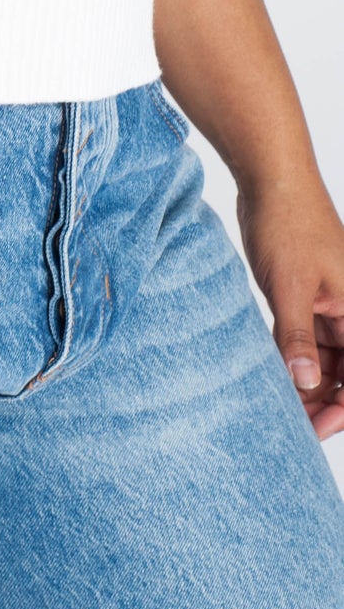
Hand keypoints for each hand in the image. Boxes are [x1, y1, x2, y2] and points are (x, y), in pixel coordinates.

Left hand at [236, 166, 343, 440]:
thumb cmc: (287, 224)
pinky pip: (308, 341)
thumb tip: (306, 384)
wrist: (272, 179)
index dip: (341, 408)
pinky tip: (273, 375)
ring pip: (326, 361)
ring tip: (276, 404)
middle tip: (288, 423)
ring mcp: (331, 306)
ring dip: (306, 383)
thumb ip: (298, 336)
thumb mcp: (289, 286)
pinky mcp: (308, 298)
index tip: (313, 429)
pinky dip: (294, 359)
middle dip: (321, 401)